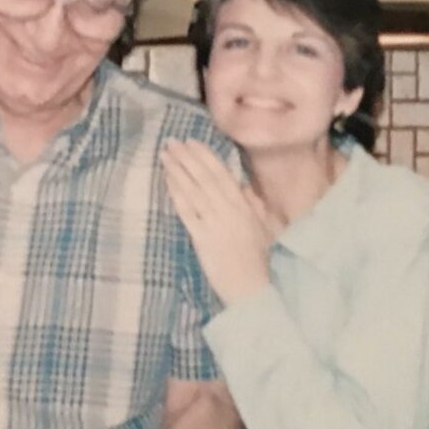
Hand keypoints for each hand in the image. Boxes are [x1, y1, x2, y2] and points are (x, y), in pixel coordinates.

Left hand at [161, 138, 273, 304]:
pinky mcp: (202, 239)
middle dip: (187, 157)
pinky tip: (166, 181)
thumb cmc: (259, 259)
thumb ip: (253, 205)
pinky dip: (176, 194)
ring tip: (165, 154)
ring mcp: (214, 224)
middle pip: (204, 178)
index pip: (221, 174)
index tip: (191, 141)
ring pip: (193, 191)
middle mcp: (229, 210)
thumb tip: (243, 186)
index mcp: (244, 205)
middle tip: (171, 141)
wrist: (252, 287)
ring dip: (178, 170)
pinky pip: (187, 212)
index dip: (205, 156)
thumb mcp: (264, 226)